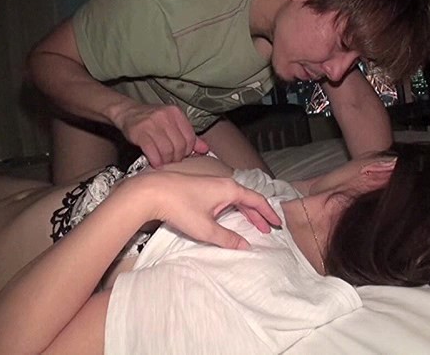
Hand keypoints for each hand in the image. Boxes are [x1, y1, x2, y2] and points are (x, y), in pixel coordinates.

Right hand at [112, 102, 208, 166]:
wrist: (128, 112)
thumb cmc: (153, 121)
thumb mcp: (172, 124)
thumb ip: (189, 136)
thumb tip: (205, 149)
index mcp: (176, 113)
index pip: (190, 138)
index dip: (187, 151)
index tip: (181, 155)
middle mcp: (165, 116)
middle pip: (179, 145)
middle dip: (177, 157)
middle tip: (171, 160)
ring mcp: (152, 124)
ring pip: (167, 150)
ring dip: (166, 160)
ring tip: (163, 161)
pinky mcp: (140, 132)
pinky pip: (153, 151)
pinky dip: (156, 160)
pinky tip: (155, 163)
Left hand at [127, 172, 281, 249]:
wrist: (152, 192)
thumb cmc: (180, 207)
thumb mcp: (206, 228)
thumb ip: (227, 239)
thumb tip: (246, 246)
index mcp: (230, 190)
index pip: (257, 200)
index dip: (268, 213)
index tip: (277, 223)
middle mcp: (223, 183)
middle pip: (248, 198)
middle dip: (259, 214)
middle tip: (267, 228)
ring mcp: (211, 183)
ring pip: (235, 197)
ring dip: (246, 211)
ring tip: (252, 224)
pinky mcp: (200, 187)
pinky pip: (224, 197)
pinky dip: (233, 207)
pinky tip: (229, 215)